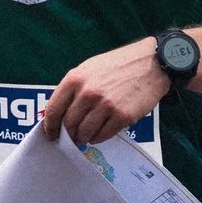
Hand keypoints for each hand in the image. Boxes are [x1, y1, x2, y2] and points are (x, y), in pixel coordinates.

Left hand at [39, 38, 167, 146]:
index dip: (49, 126)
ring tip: (83, 138)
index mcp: (75, 78)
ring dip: (81, 139)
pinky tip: (97, 135)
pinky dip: (97, 138)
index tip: (50, 133)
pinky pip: (103, 135)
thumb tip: (59, 111)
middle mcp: (88, 92)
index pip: (54, 109)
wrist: (152, 63)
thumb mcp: (89, 69)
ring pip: (84, 132)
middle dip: (67, 135)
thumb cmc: (118, 65)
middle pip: (68, 124)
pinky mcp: (122, 116)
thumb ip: (73, 89)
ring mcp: (105, 105)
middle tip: (68, 139)